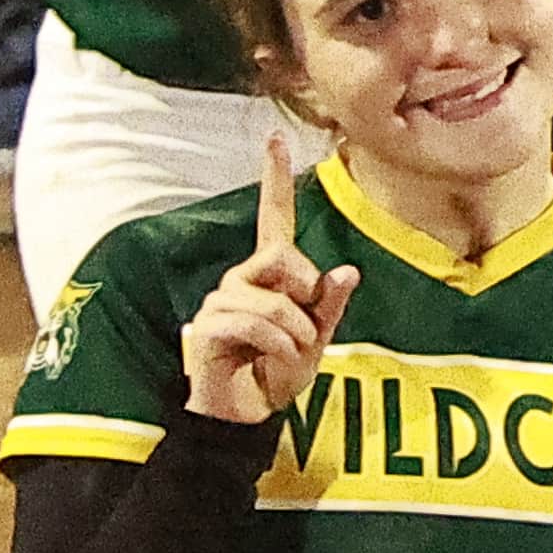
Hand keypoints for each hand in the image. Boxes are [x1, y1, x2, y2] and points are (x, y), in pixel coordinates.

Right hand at [181, 134, 354, 424]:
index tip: (275, 139)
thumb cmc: (278, 372)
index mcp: (271, 273)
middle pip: (286, 260)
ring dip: (294, 335)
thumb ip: (330, 306)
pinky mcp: (207, 325)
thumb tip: (346, 272)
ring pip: (275, 301)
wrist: (246, 413)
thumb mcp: (319, 339)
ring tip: (282, 355)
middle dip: (307, 299)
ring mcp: (220, 299)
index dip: (274, 179)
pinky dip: (275, 347)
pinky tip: (264, 361)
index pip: (274, 219)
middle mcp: (241, 277)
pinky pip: (255, 324)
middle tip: (302, 335)